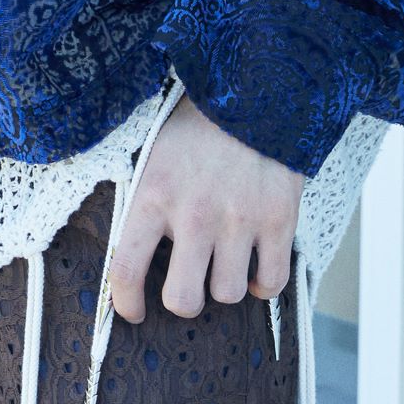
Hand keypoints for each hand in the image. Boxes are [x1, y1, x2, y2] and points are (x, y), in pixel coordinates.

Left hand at [106, 94, 302, 322]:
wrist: (253, 93)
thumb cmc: (197, 130)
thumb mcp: (152, 158)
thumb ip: (144, 206)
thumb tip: (133, 256)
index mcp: (153, 196)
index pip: (126, 269)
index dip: (125, 303)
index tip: (132, 311)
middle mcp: (194, 214)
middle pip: (183, 300)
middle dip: (183, 300)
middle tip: (187, 284)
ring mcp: (239, 220)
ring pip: (228, 294)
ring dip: (224, 285)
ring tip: (223, 261)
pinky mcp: (278, 221)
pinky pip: (271, 282)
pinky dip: (262, 284)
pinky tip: (254, 266)